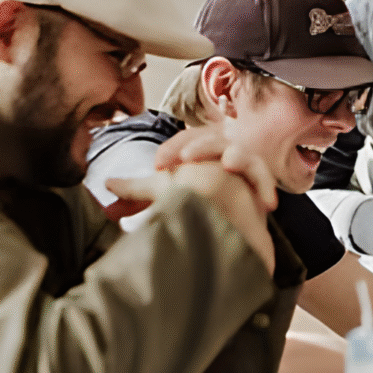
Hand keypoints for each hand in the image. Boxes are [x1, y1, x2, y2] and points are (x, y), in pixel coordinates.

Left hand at [106, 121, 277, 276]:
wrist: (228, 232)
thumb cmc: (196, 206)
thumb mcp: (165, 195)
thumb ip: (139, 190)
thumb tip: (107, 184)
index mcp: (196, 153)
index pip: (186, 140)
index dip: (173, 149)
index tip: (160, 166)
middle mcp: (220, 155)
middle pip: (213, 140)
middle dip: (199, 147)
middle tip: (185, 161)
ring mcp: (242, 169)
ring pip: (242, 154)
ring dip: (236, 157)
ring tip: (227, 165)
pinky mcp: (260, 186)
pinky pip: (265, 179)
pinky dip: (265, 185)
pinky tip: (265, 201)